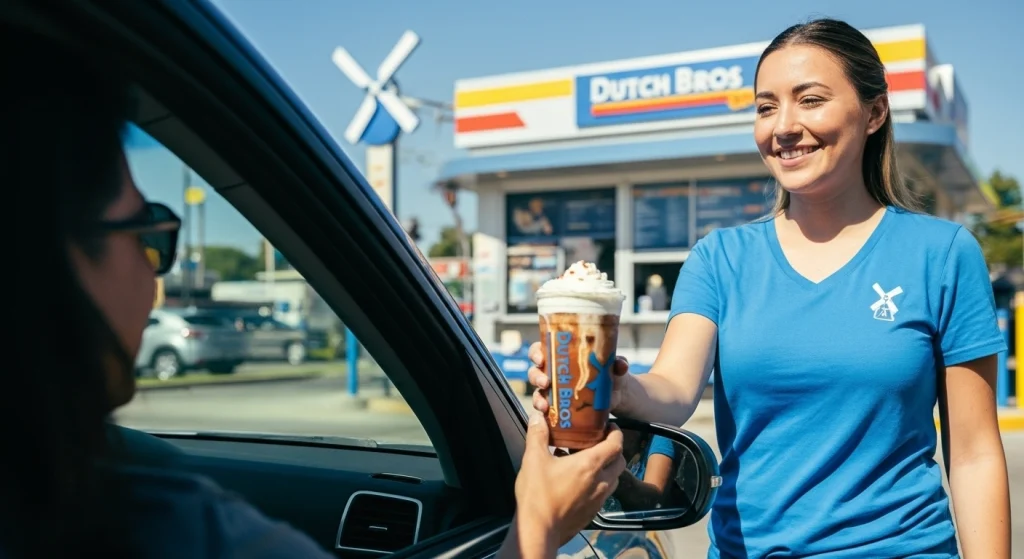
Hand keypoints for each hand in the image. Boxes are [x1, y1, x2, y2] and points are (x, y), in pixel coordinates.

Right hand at [499, 413, 625, 557]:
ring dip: (607, 467)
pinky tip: (580, 481)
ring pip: (614, 478)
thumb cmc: (538, 494)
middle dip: (614, 449)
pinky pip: (604, 493)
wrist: (538, 530)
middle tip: (599, 442)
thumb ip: (538, 435)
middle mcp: (600, 481)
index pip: (616, 444)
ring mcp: (599, 499)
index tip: (609, 426)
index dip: (616, 433)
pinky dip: (599, 483)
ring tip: (589, 461)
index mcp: (590, 465)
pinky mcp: (594, 512)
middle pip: (620, 461)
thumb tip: (537, 416)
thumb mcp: (534, 459)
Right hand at [528, 341, 629, 415]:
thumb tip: (620, 365)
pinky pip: (547, 409)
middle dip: (536, 377)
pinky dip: (545, 412)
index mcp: (562, 356)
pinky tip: (548, 414)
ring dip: (538, 398)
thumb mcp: (613, 365)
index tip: (541, 357)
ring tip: (545, 404)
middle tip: (545, 382)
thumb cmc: (610, 372)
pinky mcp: (559, 407)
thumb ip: (617, 362)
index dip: (536, 352)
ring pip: (538, 392)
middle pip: (535, 371)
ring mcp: (555, 391)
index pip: (541, 349)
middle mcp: (554, 372)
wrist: (617, 393)